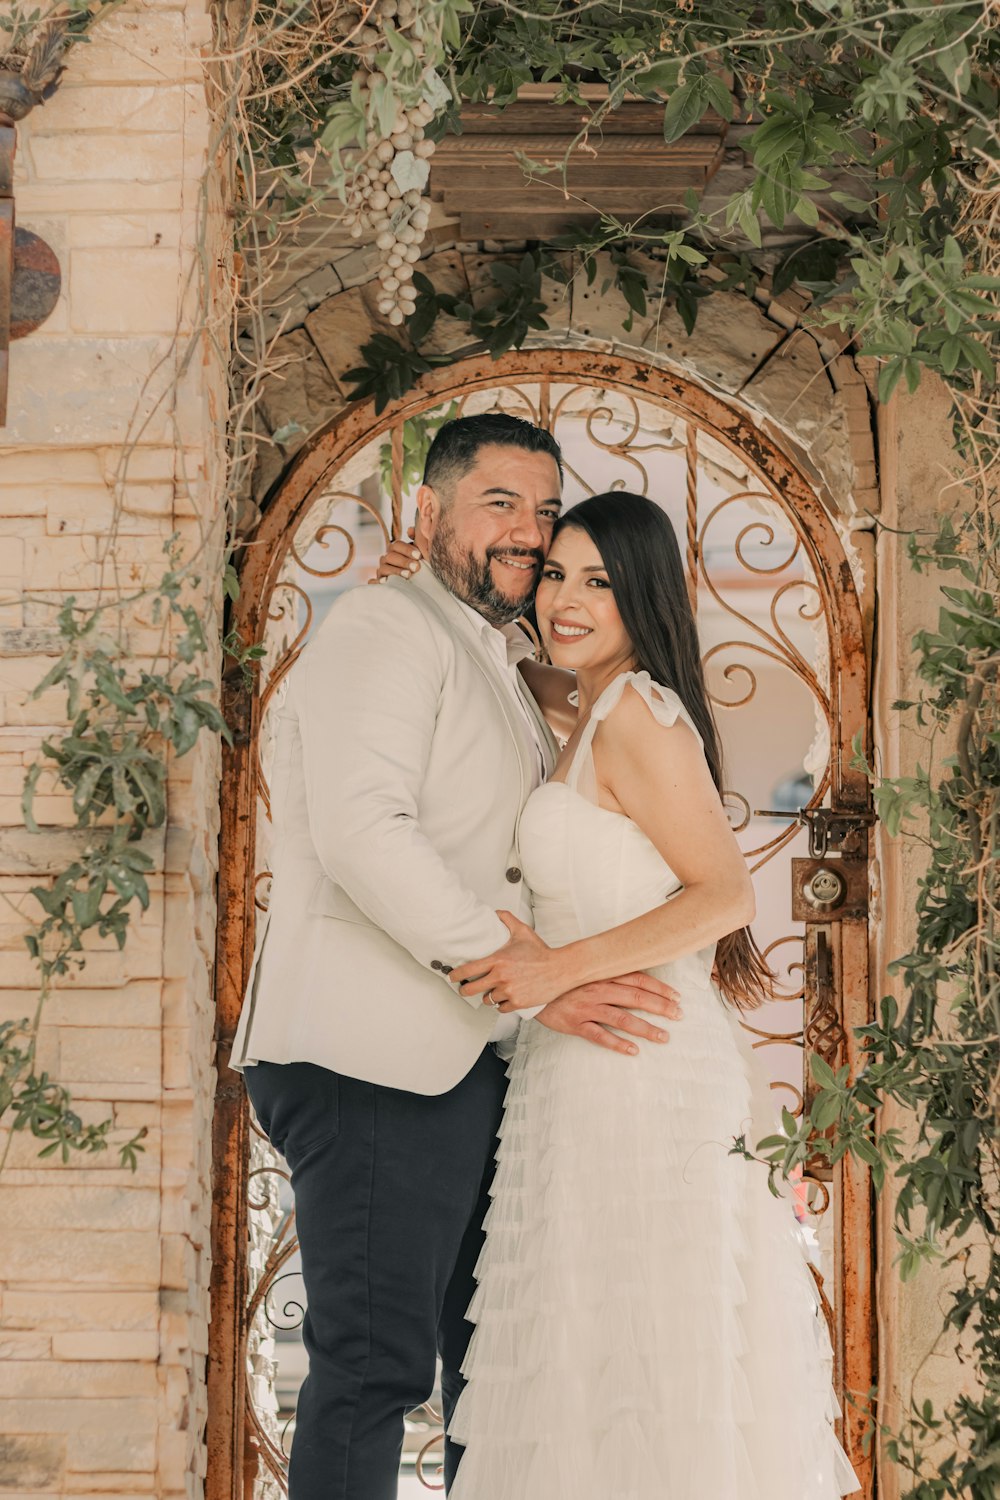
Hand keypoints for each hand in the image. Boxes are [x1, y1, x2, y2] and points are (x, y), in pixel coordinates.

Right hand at [368, 525, 424, 583]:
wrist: (420, 584)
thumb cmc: (419, 565)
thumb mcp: (420, 552)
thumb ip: (417, 539)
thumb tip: (410, 530)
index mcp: (396, 549)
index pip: (397, 545)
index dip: (407, 550)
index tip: (418, 556)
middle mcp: (387, 558)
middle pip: (390, 556)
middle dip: (404, 562)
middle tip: (416, 567)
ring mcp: (382, 570)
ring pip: (384, 568)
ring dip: (396, 571)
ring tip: (408, 575)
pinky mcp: (380, 582)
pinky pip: (375, 581)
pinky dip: (378, 581)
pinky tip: (386, 582)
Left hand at [450, 911, 567, 1011]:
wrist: (560, 969)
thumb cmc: (541, 952)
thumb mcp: (523, 932)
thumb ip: (507, 920)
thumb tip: (496, 913)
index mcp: (498, 960)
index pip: (469, 969)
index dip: (456, 975)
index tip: (452, 977)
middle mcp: (501, 977)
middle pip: (472, 989)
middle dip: (465, 989)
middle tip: (465, 989)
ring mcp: (509, 991)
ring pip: (488, 999)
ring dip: (488, 996)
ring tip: (492, 990)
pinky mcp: (518, 1002)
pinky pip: (501, 1008)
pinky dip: (501, 1004)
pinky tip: (504, 998)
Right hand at [537, 974, 683, 1055]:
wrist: (532, 990)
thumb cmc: (564, 983)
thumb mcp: (586, 973)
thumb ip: (610, 975)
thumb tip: (639, 980)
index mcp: (602, 975)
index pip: (637, 979)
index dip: (659, 988)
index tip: (676, 997)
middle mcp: (597, 989)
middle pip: (635, 997)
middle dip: (660, 1007)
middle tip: (679, 1016)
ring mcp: (586, 1007)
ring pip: (622, 1018)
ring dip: (645, 1028)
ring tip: (663, 1037)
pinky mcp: (575, 1024)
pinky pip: (599, 1035)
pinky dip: (617, 1043)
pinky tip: (633, 1050)